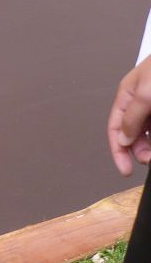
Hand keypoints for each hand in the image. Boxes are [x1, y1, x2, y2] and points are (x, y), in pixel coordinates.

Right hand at [108, 56, 150, 174]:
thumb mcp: (145, 94)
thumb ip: (131, 118)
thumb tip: (122, 138)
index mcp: (128, 95)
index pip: (115, 128)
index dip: (118, 151)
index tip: (125, 168)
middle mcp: (142, 100)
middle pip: (134, 133)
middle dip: (139, 149)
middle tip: (147, 160)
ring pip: (150, 132)